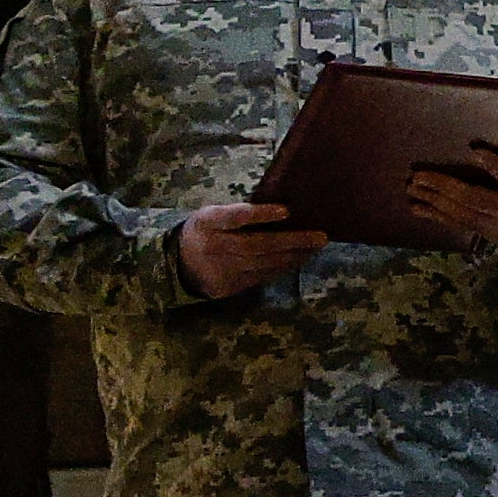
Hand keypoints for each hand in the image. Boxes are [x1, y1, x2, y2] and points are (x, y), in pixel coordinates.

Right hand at [173, 202, 328, 299]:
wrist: (178, 264)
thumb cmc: (204, 231)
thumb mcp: (212, 214)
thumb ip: (238, 211)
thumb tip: (281, 209)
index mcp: (207, 222)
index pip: (234, 216)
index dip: (260, 214)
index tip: (286, 210)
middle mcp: (213, 247)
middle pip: (256, 244)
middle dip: (292, 241)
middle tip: (320, 236)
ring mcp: (221, 270)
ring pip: (264, 263)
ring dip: (294, 255)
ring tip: (315, 247)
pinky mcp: (228, 287)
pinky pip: (261, 276)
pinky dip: (282, 267)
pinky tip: (299, 259)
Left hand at [398, 154, 497, 255]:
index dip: (493, 164)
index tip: (474, 149)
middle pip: (474, 198)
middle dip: (445, 187)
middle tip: (420, 174)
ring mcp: (496, 224)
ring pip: (460, 212)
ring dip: (434, 200)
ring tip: (413, 187)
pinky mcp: (486, 232)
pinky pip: (457, 224)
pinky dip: (435, 216)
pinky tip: (416, 208)